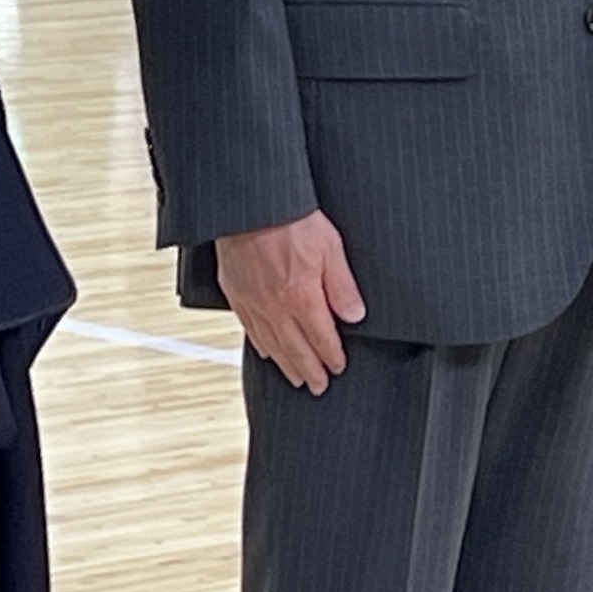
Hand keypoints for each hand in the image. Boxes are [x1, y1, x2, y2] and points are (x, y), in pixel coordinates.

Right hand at [217, 210, 365, 394]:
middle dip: (311, 371)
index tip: (338, 367)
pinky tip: (267, 351)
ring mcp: (254, 304)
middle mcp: (277, 308)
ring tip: (297, 377)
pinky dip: (261, 346)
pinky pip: (250, 330)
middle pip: (297, 351)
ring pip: (273, 346)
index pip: (322, 339)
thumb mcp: (330, 247)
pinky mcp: (237, 294)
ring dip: (287, 365)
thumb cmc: (290, 219)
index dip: (332, 357)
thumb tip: (355, 315)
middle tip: (319, 385)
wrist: (251, 206)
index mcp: (302, 298)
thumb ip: (342, 285)